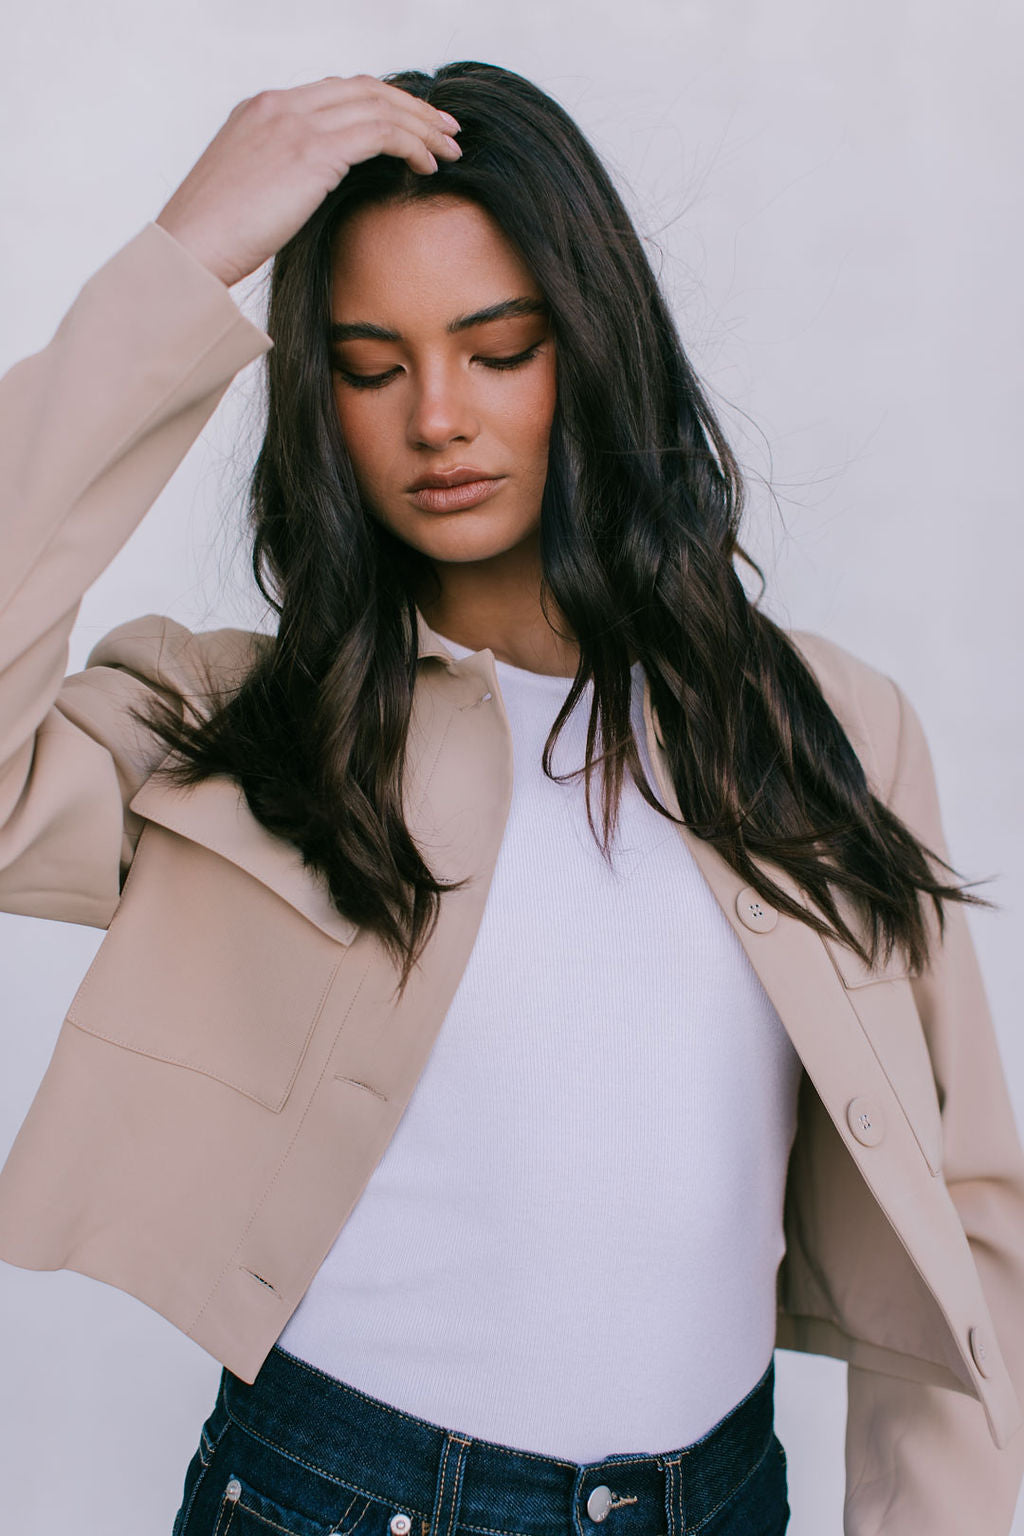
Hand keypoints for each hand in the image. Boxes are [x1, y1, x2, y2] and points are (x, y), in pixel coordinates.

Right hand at [154, 74, 461, 286]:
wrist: (188, 249)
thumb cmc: (212, 241)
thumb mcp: (246, 196)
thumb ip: (280, 181)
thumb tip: (309, 199)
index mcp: (260, 110)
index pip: (334, 92)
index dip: (379, 104)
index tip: (409, 125)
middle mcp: (279, 105)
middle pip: (363, 89)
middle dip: (412, 107)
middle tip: (445, 129)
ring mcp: (295, 123)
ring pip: (379, 105)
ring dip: (421, 126)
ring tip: (449, 150)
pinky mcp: (312, 151)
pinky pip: (380, 132)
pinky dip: (410, 144)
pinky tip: (426, 167)